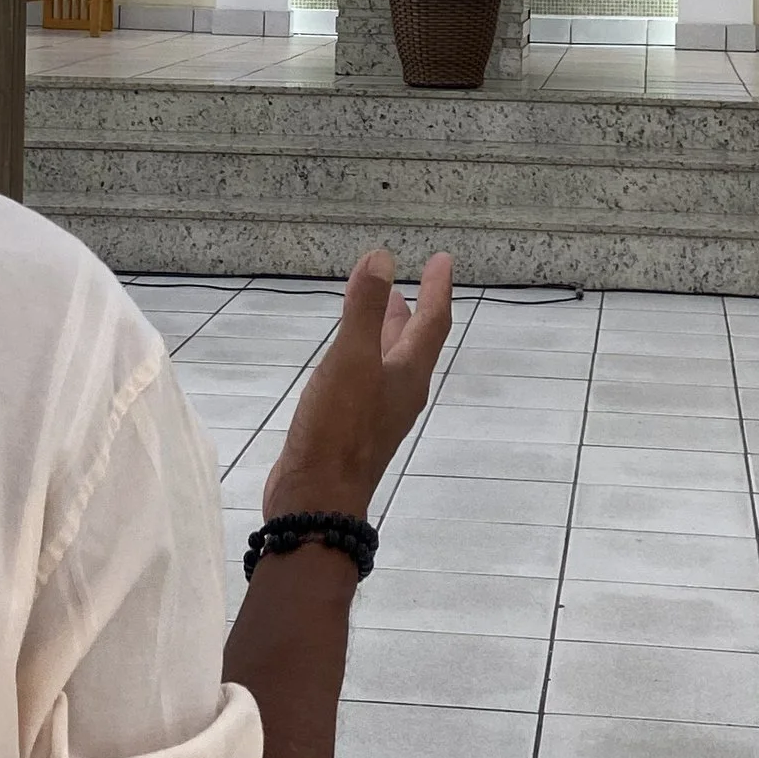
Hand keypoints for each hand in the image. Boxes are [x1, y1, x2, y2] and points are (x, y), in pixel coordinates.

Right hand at [263, 250, 452, 523]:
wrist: (317, 498)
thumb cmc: (339, 428)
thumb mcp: (351, 360)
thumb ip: (365, 309)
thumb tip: (383, 259)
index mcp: (408, 375)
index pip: (432, 323)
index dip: (437, 289)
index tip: (441, 259)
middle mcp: (399, 393)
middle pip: (414, 344)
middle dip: (414, 312)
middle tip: (413, 284)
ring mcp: (377, 414)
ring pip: (389, 363)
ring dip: (388, 334)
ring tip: (380, 311)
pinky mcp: (353, 429)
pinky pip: (366, 381)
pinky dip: (363, 357)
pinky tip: (345, 359)